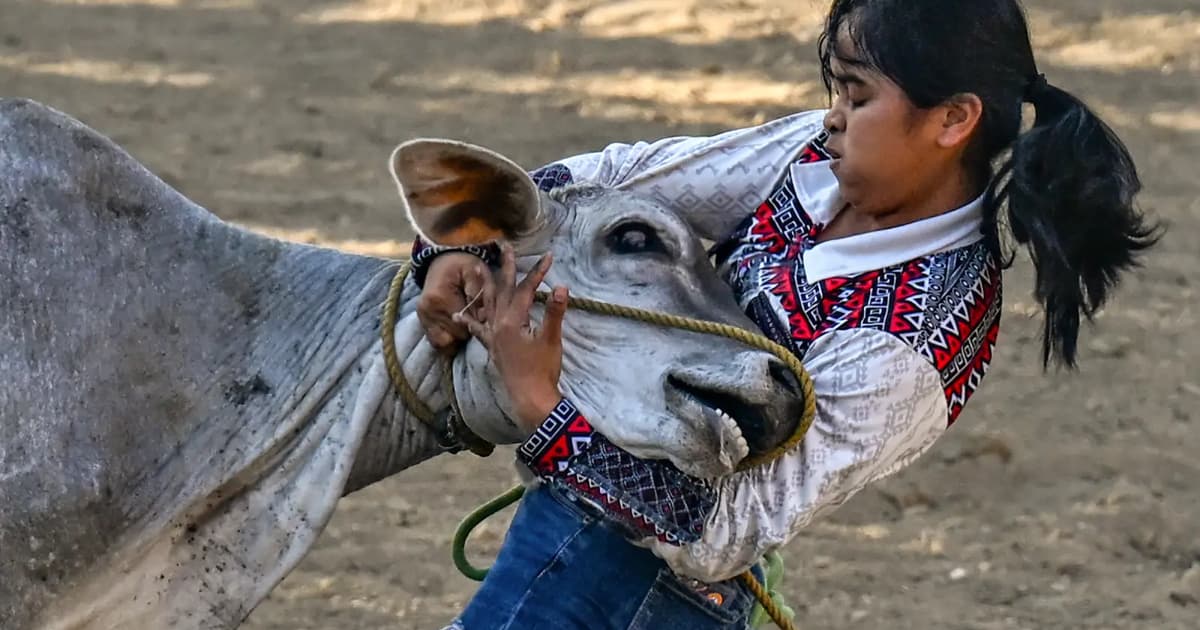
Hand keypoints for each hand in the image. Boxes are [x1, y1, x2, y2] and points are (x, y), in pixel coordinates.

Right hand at [416, 252, 494, 353]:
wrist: (444, 259)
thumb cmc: (463, 265)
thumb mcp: (476, 271)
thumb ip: (480, 292)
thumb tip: (481, 317)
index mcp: (440, 298)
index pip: (463, 326)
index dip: (476, 324)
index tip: (481, 316)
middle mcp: (427, 310)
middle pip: (454, 336)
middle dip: (467, 330)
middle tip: (475, 318)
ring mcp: (422, 316)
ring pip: (444, 342)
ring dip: (457, 336)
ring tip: (465, 322)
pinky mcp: (421, 320)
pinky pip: (435, 340)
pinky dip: (447, 337)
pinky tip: (455, 327)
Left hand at [455, 246, 568, 430]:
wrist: (529, 397)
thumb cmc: (542, 369)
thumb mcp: (551, 340)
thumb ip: (554, 313)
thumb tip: (562, 287)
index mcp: (512, 321)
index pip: (525, 290)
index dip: (537, 273)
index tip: (548, 257)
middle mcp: (498, 325)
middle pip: (501, 290)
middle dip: (504, 267)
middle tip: (503, 246)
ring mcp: (493, 336)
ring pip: (486, 304)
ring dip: (483, 284)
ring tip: (476, 266)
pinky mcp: (492, 347)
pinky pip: (478, 329)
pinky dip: (470, 320)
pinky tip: (459, 315)